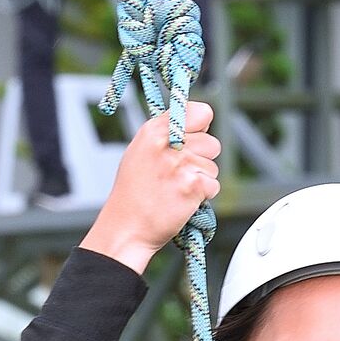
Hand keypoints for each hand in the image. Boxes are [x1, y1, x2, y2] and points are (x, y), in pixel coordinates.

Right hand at [80, 105, 218, 273]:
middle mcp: (168, 143)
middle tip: (178, 174)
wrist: (126, 228)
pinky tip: (181, 201)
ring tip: (175, 189)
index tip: (193, 138)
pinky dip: (203, 197)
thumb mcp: (140, 151)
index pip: (201, 112)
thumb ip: (167, 133)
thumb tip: (199, 120)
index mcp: (154, 130)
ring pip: (213, 167)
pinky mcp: (193, 186)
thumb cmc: (133, 192)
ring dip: (200, 180)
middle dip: (201, 160)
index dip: (201, 128)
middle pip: (212, 143)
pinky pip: (213, 185)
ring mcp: (181, 164)